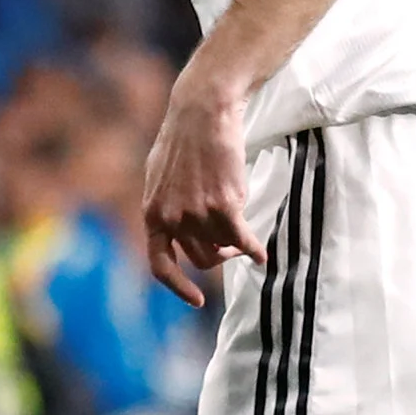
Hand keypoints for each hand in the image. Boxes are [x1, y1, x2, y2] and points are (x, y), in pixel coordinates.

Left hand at [140, 78, 263, 305]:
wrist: (201, 113)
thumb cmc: (183, 140)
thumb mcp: (160, 177)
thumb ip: (165, 207)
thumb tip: (174, 230)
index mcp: (153, 214)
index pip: (161, 264)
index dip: (179, 287)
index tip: (197, 301)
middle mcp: (173, 219)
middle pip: (203, 259)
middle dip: (219, 254)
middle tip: (230, 241)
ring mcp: (198, 214)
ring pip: (225, 247)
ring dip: (236, 241)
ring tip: (241, 222)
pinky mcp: (224, 205)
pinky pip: (244, 240)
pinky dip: (255, 250)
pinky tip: (263, 256)